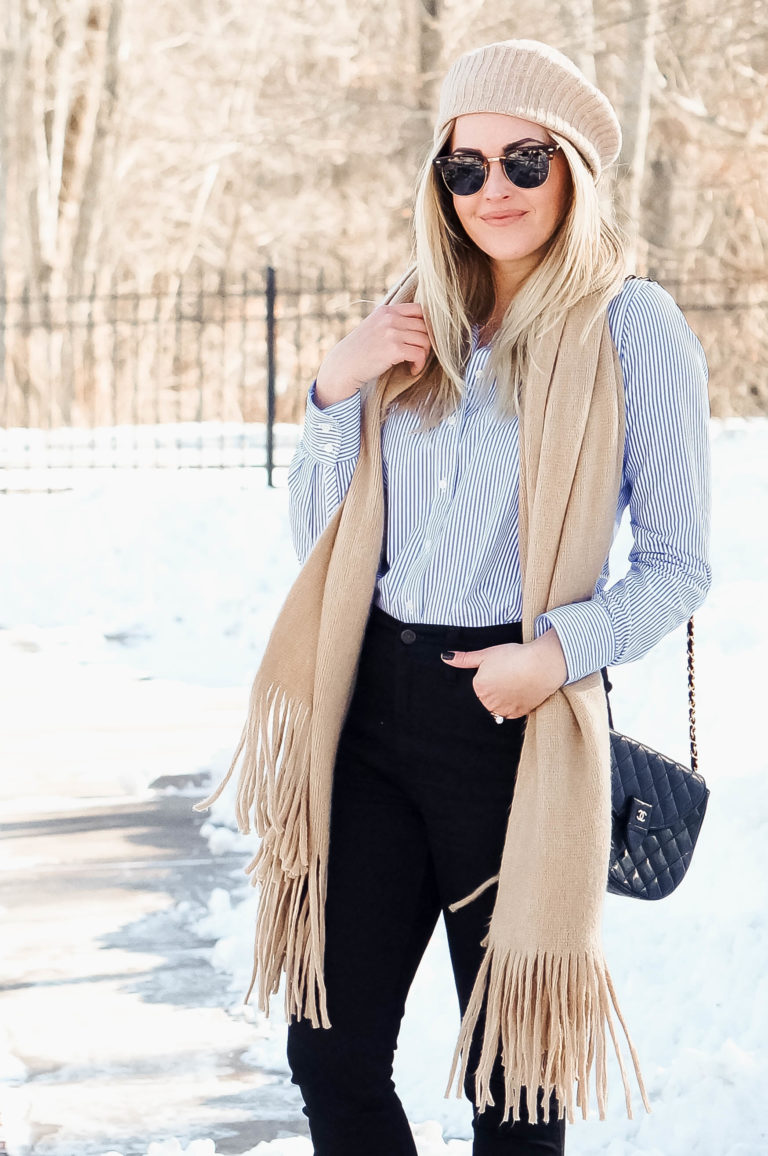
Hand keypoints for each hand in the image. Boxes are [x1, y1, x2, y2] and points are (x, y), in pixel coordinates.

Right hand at [314, 302, 431, 407]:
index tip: (421, 339)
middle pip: (424, 326)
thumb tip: (418, 325)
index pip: (419, 309)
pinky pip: (419, 354)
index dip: (426, 325)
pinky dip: (419, 364)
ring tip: (414, 364)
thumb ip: (391, 322)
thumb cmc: (359, 351)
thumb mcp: (373, 327)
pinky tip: (412, 370)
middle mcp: (390, 318)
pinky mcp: (393, 350)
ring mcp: (391, 333)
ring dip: (424, 355)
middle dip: (426, 343)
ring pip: (425, 341)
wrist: (343, 367)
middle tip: (418, 355)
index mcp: (386, 310)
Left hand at [440, 629, 567, 718]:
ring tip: (514, 683)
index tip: (499, 669)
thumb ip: (464, 659)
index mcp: (478, 688)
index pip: (478, 685)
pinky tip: (520, 692)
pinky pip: (511, 712)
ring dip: (503, 698)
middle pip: (486, 697)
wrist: (541, 665)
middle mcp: (488, 703)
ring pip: (497, 706)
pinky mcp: (518, 714)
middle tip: (508, 675)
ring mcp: (503, 710)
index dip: (489, 676)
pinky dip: (514, 704)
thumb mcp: (486, 654)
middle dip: (494, 689)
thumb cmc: (514, 656)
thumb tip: (444, 657)